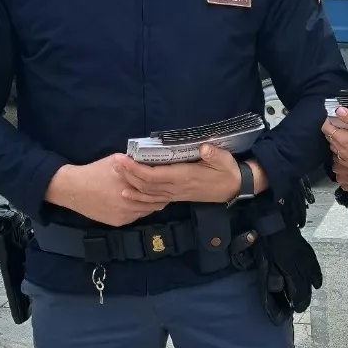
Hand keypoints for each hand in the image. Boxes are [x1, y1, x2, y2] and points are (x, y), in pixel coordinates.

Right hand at [45, 154, 164, 226]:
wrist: (74, 190)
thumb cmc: (95, 172)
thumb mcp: (115, 160)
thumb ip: (133, 162)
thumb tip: (148, 159)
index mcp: (131, 184)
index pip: (156, 189)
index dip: (163, 187)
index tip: (168, 183)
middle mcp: (130, 201)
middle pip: (154, 203)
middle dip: (160, 198)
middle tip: (166, 193)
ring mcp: (124, 214)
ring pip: (146, 211)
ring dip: (150, 205)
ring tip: (155, 199)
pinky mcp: (118, 222)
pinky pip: (135, 217)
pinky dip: (139, 211)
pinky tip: (140, 204)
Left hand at [113, 144, 247, 212]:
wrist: (234, 188)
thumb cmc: (227, 171)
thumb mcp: (224, 159)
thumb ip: (213, 154)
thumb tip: (204, 148)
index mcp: (184, 177)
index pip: (154, 175)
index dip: (137, 169)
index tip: (124, 158)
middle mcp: (176, 188)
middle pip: (146, 184)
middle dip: (128, 174)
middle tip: (114, 162)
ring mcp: (175, 194)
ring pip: (147, 193)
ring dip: (130, 184)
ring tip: (117, 173)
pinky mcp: (176, 196)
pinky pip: (153, 199)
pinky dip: (139, 197)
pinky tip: (128, 192)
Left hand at [321, 107, 347, 193]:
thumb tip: (338, 110)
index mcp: (343, 140)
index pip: (326, 128)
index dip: (329, 121)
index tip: (337, 117)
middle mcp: (339, 151)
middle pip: (329, 138)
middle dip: (334, 130)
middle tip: (345, 126)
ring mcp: (343, 161)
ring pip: (333, 148)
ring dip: (337, 142)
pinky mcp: (347, 168)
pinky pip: (338, 158)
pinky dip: (340, 153)